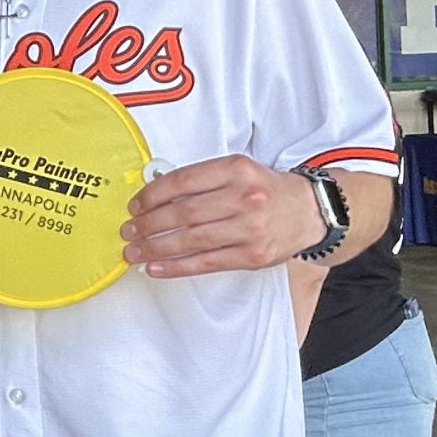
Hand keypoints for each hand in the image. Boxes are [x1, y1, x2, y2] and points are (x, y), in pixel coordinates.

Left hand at [122, 154, 324, 277]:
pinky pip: (205, 263)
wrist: (309, 211)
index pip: (183, 181)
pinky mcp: (252, 256)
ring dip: (155, 247)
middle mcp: (244, 197)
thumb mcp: (238, 170)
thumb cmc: (266, 190)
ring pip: (191, 240)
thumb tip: (155, 193)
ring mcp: (249, 229)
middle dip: (148, 224)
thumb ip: (203, 180)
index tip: (135, 206)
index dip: (152, 195)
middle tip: (128, 231)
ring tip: (133, 251)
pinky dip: (175, 267)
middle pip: (183, 213)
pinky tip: (155, 267)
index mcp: (236, 169)